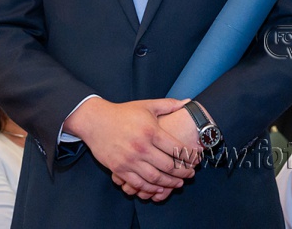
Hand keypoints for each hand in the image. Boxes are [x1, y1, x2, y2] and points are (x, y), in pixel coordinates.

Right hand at [63, 97, 193, 201]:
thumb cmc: (123, 113)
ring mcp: (129, 160)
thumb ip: (169, 105)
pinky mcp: (118, 168)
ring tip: (178, 183)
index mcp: (151, 131)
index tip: (196, 160)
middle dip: (183, 172)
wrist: (95, 121)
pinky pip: (137, 183)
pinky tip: (159, 188)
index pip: (176, 149)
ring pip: (155, 178)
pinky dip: (150, 188)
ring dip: (169, 183)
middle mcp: (141, 147)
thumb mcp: (148, 105)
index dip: (189, 157)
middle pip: (168, 166)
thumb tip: (189, 102)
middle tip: (191, 174)